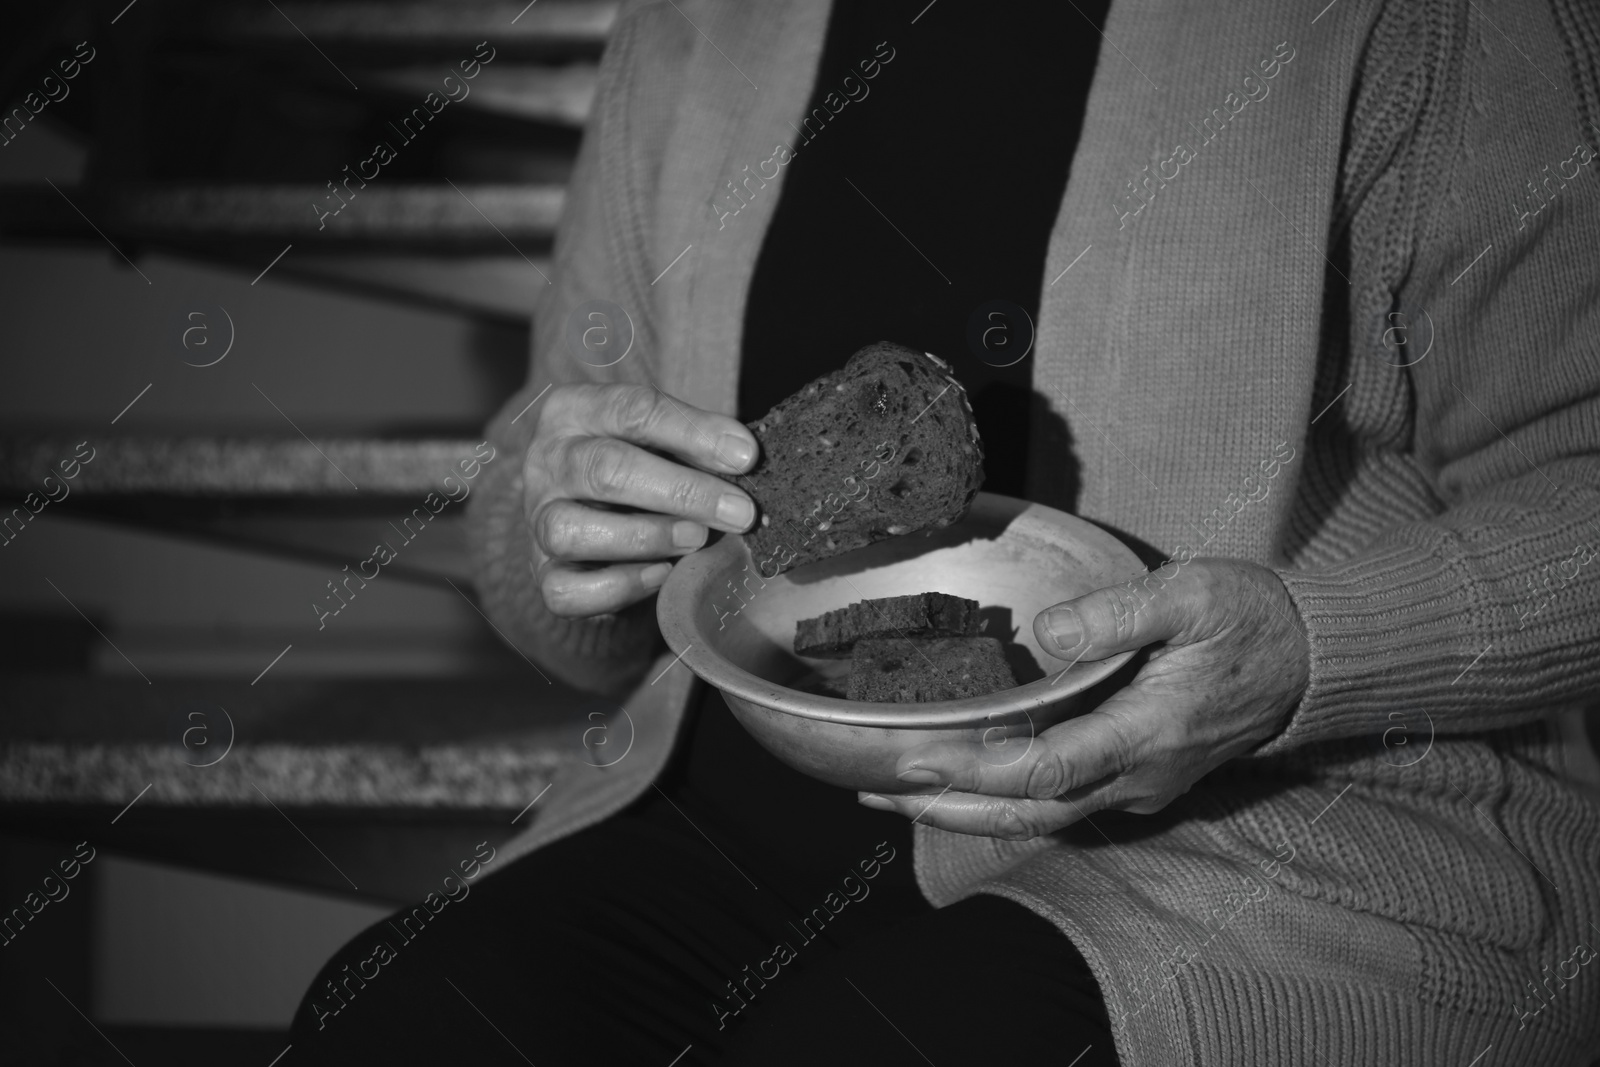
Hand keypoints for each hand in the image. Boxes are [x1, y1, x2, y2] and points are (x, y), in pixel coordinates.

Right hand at [526, 383, 757, 616]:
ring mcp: (536, 519)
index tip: (745, 457)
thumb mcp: (660, 437)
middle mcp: (547, 461)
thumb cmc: (636, 465)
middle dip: (682, 492)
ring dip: (645, 536)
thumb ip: (695, 442)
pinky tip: (660, 574)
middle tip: (738, 512)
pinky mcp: (540, 572)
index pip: (633, 411)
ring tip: (696, 538)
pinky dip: (618, 586)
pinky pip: (565, 589)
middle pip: (605, 470)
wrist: (590, 511)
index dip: (694, 434)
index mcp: (574, 409)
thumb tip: (743, 457)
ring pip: (570, 531)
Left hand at [859, 558, 1309, 837]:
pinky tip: (964, 784)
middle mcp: (1140, 776)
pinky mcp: (1138, 778)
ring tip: (898, 794)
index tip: (914, 763)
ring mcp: (1140, 785)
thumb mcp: (1192, 594)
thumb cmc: (1252, 619)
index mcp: (1149, 732)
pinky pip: (1062, 803)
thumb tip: (1048, 632)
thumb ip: (1118, 613)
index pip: (1047, 769)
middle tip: (874, 792)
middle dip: (948, 808)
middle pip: (1029, 810)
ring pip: (1042, 816)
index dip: (976, 773)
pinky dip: (1006, 800)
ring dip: (969, 811)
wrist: (1313, 661)